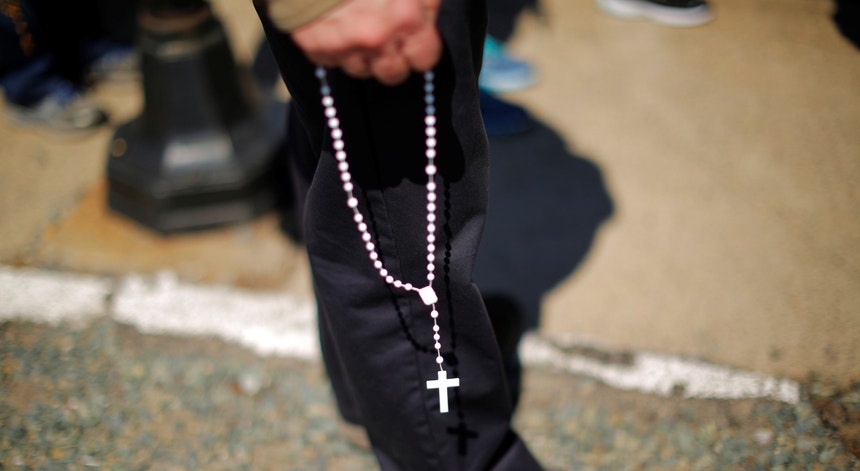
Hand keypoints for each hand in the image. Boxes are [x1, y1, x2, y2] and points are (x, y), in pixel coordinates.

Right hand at [290, 0, 441, 84]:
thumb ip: (423, 2)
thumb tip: (425, 18)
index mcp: (406, 18)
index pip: (423, 60)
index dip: (419, 49)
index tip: (413, 40)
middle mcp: (375, 38)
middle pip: (392, 73)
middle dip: (392, 57)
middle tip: (385, 33)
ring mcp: (343, 44)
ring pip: (360, 69)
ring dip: (361, 53)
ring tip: (356, 23)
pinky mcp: (314, 44)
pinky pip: (329, 59)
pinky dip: (333, 46)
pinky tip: (335, 23)